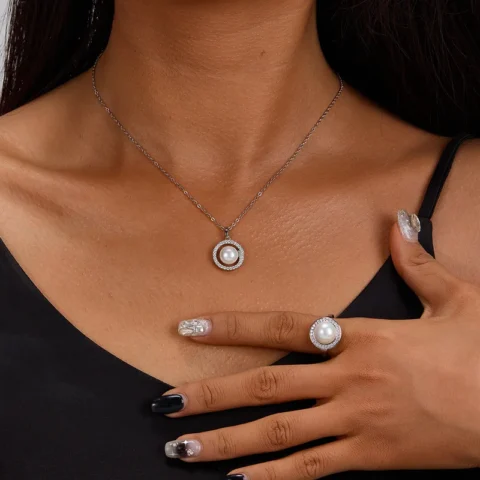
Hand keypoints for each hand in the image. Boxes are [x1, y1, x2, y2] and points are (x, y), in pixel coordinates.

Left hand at [157, 212, 479, 478]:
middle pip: (264, 386)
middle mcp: (347, 378)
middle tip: (166, 404)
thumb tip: (400, 221)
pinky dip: (272, 477)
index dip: (233, 327)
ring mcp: (355, 422)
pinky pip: (311, 470)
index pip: (281, 326)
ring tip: (182, 449)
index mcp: (361, 337)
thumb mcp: (455, 299)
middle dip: (211, 394)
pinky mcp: (370, 457)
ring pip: (277, 433)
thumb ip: (416, 263)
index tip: (191, 328)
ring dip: (226, 441)